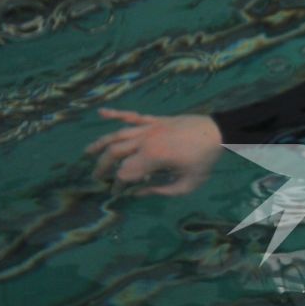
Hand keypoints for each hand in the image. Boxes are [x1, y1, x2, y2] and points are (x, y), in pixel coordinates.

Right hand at [84, 108, 224, 195]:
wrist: (217, 132)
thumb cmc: (204, 161)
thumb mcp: (187, 184)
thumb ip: (161, 191)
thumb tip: (139, 193)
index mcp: (152, 158)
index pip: (125, 173)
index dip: (118, 185)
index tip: (118, 193)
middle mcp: (145, 140)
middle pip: (115, 153)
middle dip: (103, 167)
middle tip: (97, 178)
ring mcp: (149, 127)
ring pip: (117, 134)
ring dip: (100, 144)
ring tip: (87, 152)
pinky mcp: (155, 120)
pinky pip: (131, 116)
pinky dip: (115, 113)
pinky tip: (101, 112)